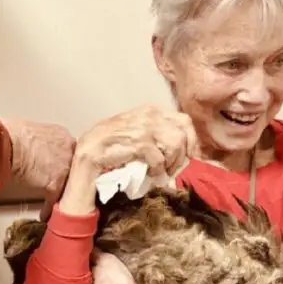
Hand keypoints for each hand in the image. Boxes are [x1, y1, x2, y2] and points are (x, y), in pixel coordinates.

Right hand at [0, 118, 74, 220]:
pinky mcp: (56, 184)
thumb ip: (40, 140)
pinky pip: (55, 199)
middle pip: (75, 166)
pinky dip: (49, 208)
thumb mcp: (32, 131)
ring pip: (69, 183)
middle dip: (70, 175)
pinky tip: (45, 214)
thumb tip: (32, 146)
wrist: (8, 144)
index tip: (61, 166)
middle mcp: (69, 151)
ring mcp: (65, 168)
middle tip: (62, 183)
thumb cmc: (11, 134)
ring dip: (63, 192)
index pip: (71, 150)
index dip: (65, 159)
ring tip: (59, 200)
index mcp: (62, 136)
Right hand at [65, 105, 198, 210]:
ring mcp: (144, 126)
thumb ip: (160, 133)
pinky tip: (150, 173)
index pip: (184, 120)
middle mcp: (150, 114)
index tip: (192, 156)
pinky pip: (160, 158)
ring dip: (170, 163)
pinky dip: (157, 169)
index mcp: (152, 109)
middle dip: (182, 155)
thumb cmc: (116, 145)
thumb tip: (187, 148)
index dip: (192, 140)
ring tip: (161, 172)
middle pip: (182, 134)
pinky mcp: (139, 141)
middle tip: (173, 168)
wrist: (90, 152)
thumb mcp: (141, 131)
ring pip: (175, 145)